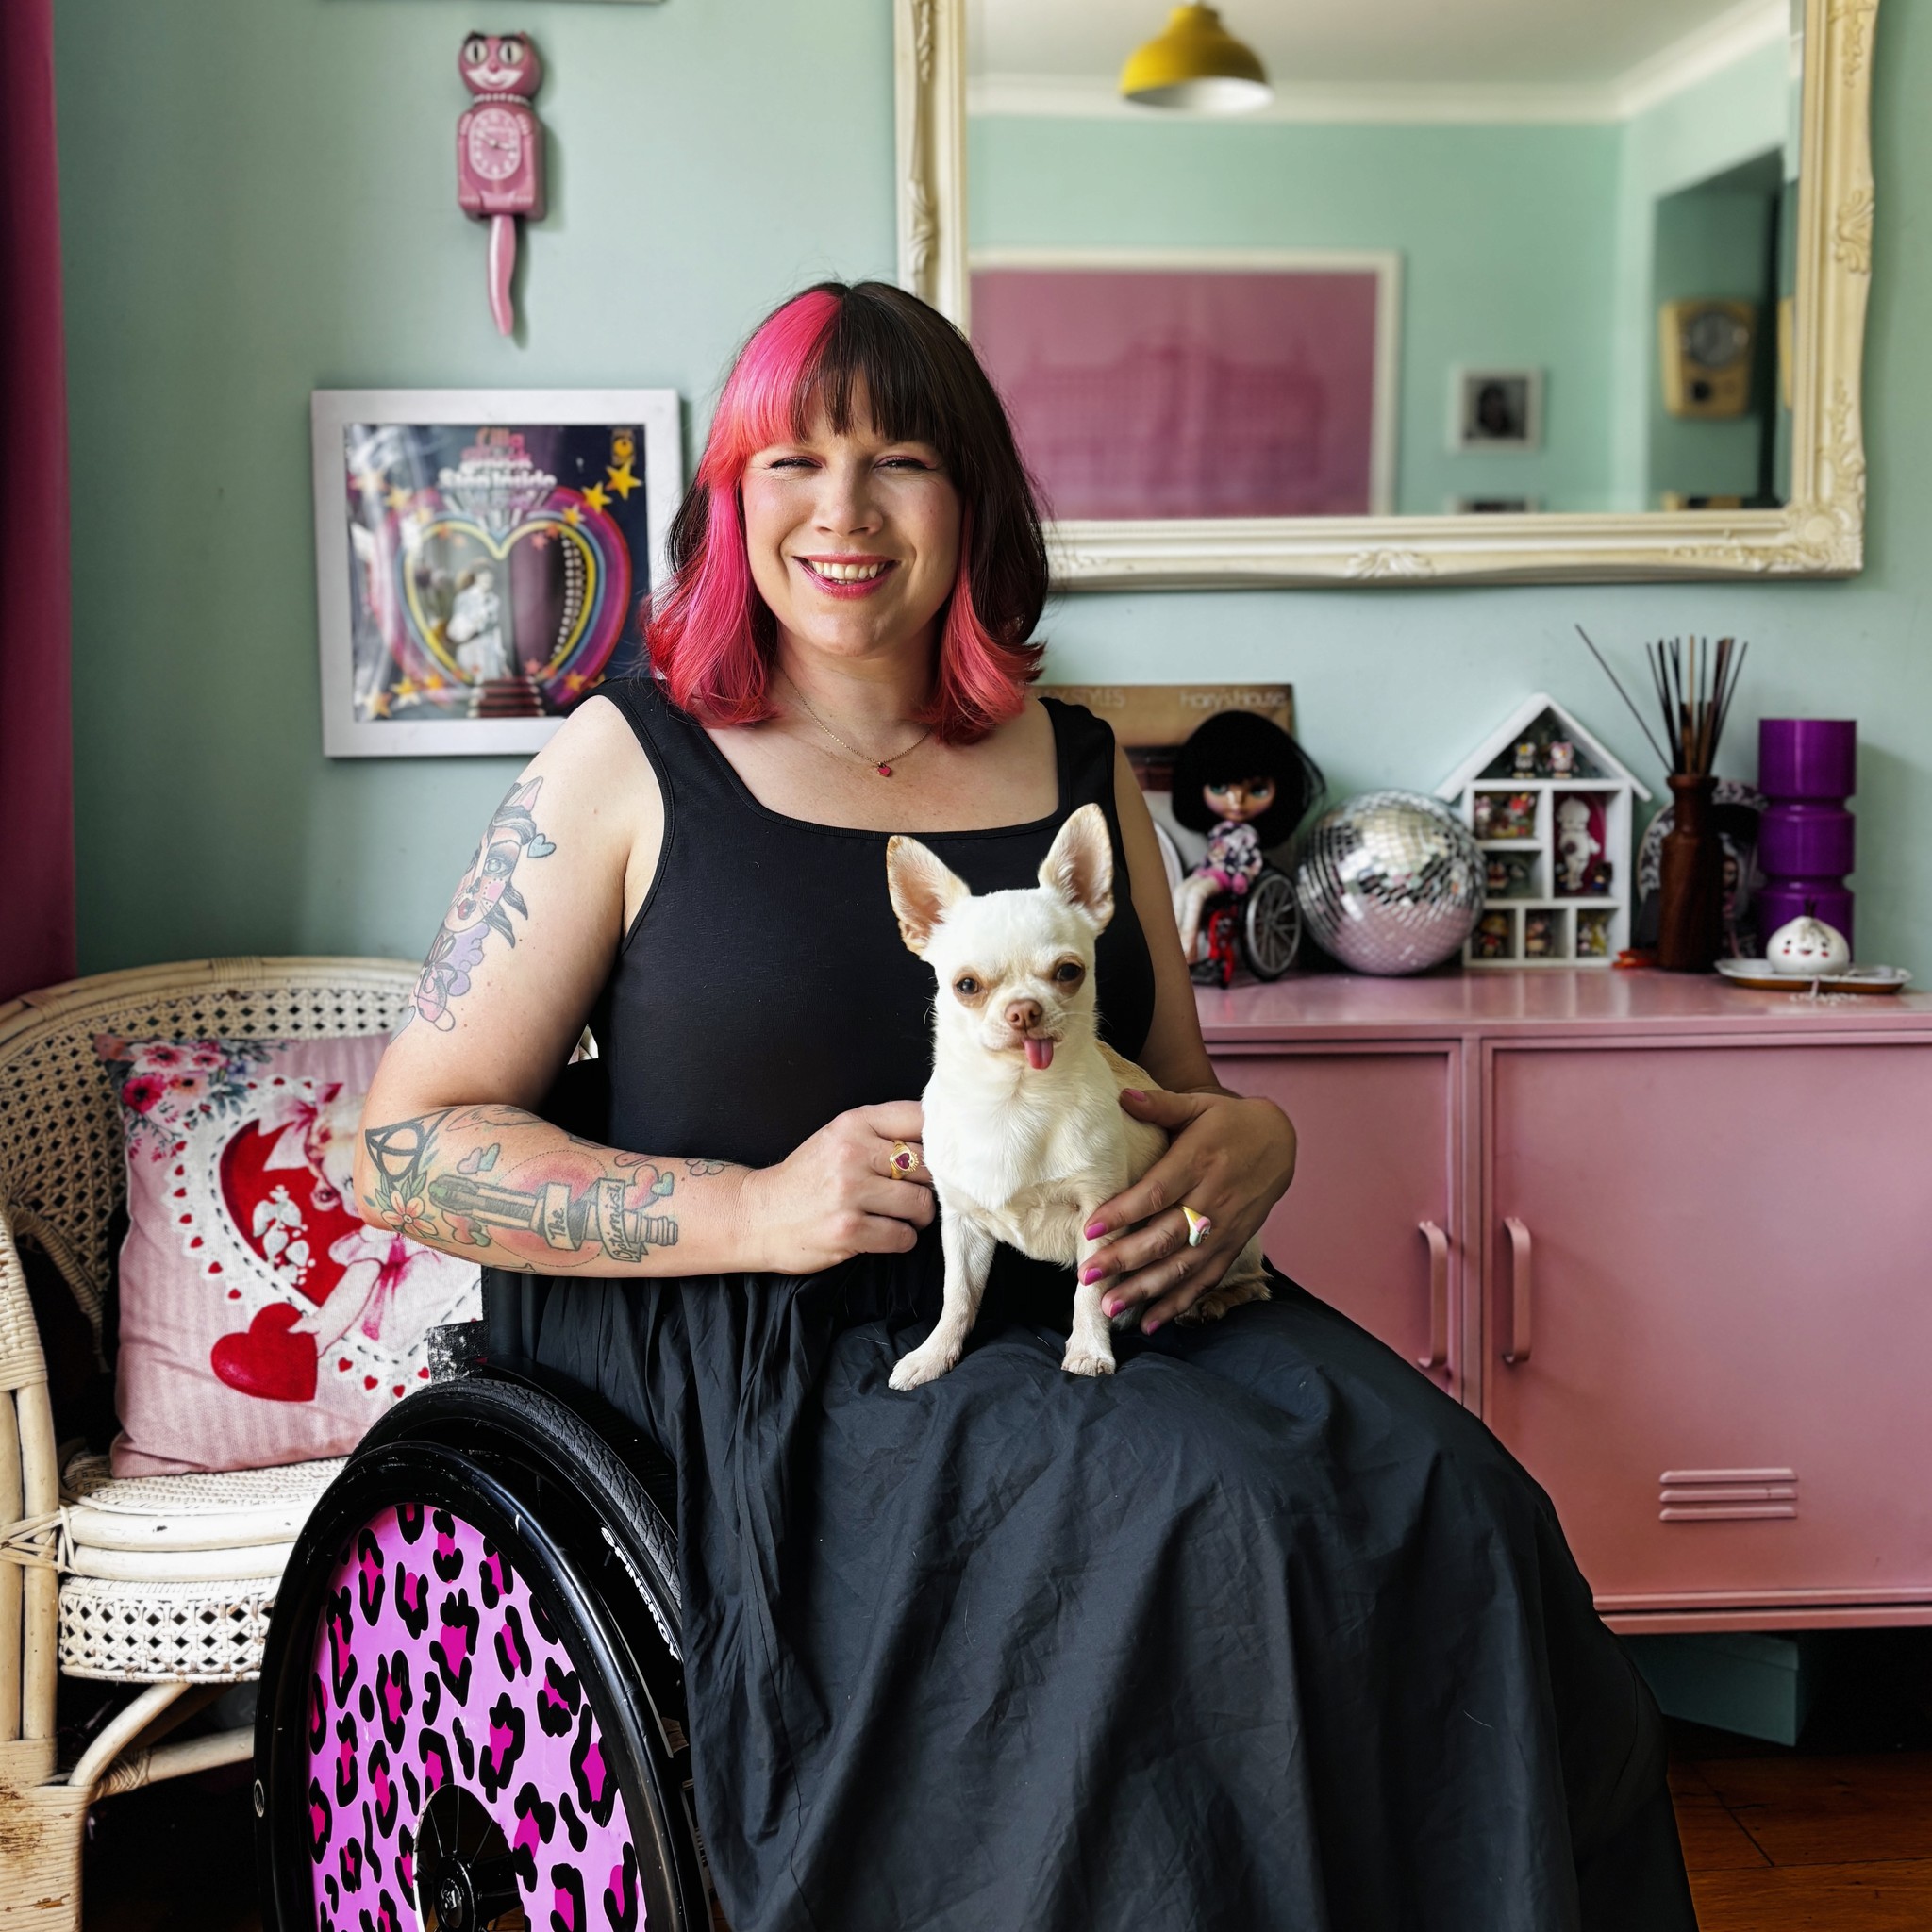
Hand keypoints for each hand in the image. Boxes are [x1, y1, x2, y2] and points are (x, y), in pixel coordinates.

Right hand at [735, 1102, 933, 1274]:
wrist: (757, 1215)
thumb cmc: (806, 1178)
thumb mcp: (837, 1138)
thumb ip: (881, 1132)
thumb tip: (939, 1139)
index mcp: (853, 1124)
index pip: (919, 1117)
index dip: (939, 1138)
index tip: (940, 1155)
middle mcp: (853, 1153)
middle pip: (928, 1165)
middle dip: (929, 1183)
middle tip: (914, 1192)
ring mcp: (850, 1193)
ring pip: (921, 1203)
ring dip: (918, 1216)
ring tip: (900, 1215)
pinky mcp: (849, 1230)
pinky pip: (903, 1236)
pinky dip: (901, 1239)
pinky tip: (884, 1234)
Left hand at [1081, 1088, 1294, 1333]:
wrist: (1279, 1142)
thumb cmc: (1229, 1123)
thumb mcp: (1199, 1105)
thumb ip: (1161, 1105)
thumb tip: (1122, 1096)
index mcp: (1199, 1162)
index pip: (1158, 1192)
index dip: (1125, 1211)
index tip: (1093, 1227)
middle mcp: (1213, 1199)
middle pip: (1166, 1236)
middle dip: (1125, 1259)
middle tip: (1088, 1276)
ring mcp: (1225, 1228)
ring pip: (1183, 1265)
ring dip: (1146, 1289)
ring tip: (1111, 1305)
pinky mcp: (1232, 1245)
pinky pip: (1205, 1279)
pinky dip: (1179, 1302)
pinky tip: (1151, 1321)